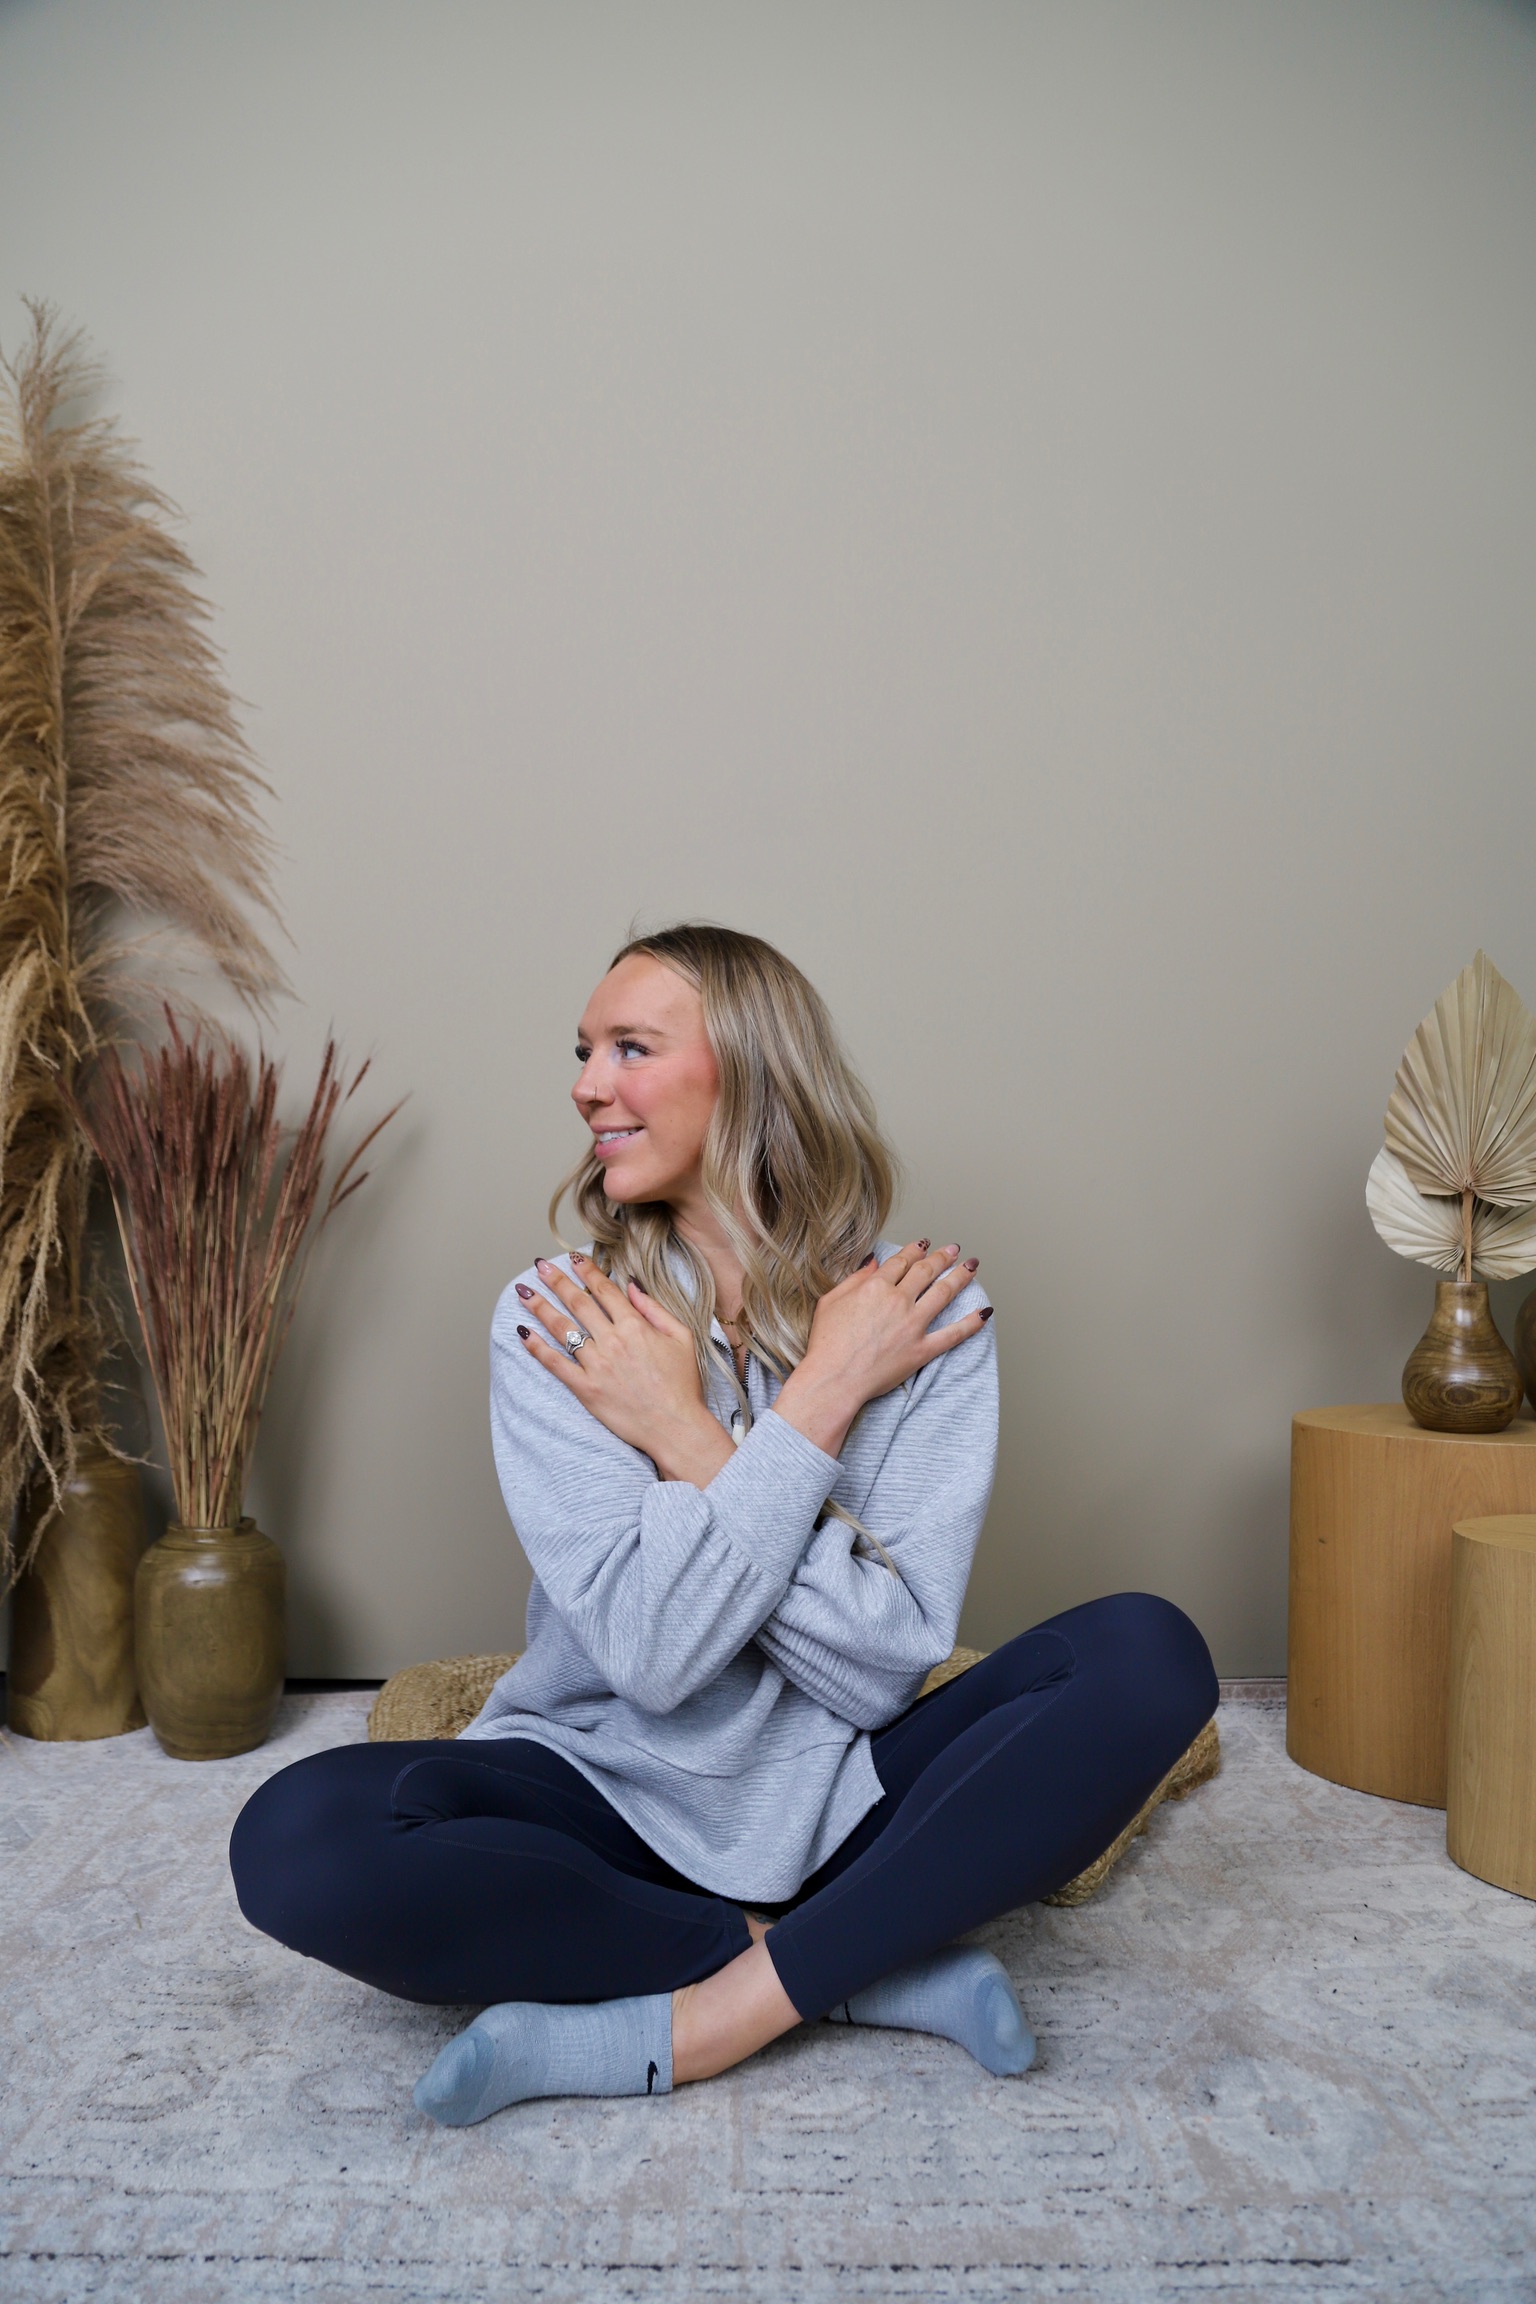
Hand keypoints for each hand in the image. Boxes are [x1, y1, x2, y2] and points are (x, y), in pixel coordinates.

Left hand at [515, 1254, 735, 1487]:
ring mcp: (596, 1365)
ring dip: (540, 1308)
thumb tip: (631, 1286)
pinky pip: (556, 1364)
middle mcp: (612, 1341)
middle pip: (578, 1304)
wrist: (675, 1427)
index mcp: (635, 1327)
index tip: (573, 1258)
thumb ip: (655, 1309)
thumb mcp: (681, 1338)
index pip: (604, 1290)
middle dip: (557, 1281)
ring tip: (524, 1292)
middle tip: (541, 1266)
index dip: (586, 1271)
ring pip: (562, 1329)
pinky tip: (524, 1334)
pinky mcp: (586, 1389)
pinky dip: (537, 1348)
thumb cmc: (682, 1385)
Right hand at [775, 1241, 988, 1459]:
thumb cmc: (826, 1344)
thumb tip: (872, 1262)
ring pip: (944, 1293)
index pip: (902, 1261)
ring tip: (971, 1266)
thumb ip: (854, 1279)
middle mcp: (898, 1301)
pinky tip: (985, 1313)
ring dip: (961, 1277)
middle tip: (953, 1250)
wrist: (834, 1378)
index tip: (923, 1245)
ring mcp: (913, 1325)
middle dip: (943, 1257)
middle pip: (926, 1271)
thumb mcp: (831, 1301)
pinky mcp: (922, 1350)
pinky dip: (972, 1323)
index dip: (915, 1250)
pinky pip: (953, 1334)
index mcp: (875, 1287)